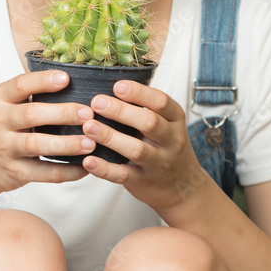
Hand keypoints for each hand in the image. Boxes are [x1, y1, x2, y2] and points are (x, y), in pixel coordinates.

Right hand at [0, 69, 91, 203]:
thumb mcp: (3, 107)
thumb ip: (28, 95)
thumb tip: (72, 80)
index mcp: (0, 101)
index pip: (20, 85)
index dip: (43, 81)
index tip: (66, 78)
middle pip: (30, 114)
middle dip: (61, 113)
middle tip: (87, 113)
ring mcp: (5, 148)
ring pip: (36, 145)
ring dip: (65, 144)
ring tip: (90, 143)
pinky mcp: (15, 172)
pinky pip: (44, 173)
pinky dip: (67, 171)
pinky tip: (85, 166)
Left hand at [79, 80, 213, 215]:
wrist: (182, 187)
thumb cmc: (165, 146)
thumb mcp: (166, 123)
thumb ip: (144, 107)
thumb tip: (107, 83)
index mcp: (174, 120)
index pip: (161, 102)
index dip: (139, 93)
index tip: (117, 85)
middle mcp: (170, 140)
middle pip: (149, 123)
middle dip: (121, 111)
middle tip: (96, 102)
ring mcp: (158, 163)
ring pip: (136, 150)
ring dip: (110, 137)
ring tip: (88, 126)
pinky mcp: (143, 182)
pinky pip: (123, 175)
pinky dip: (105, 169)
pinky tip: (88, 160)